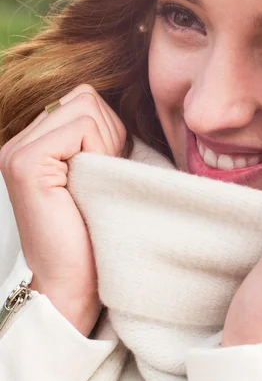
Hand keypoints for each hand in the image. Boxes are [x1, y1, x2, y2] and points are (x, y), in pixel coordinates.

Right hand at [0, 84, 125, 335]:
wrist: (73, 283)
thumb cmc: (94, 234)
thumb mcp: (98, 174)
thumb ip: (99, 137)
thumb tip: (123, 103)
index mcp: (34, 143)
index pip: (82, 99)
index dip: (109, 129)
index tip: (108, 169)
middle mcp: (19, 142)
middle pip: (85, 97)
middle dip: (109, 132)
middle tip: (104, 176)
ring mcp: (18, 151)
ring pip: (86, 107)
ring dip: (106, 142)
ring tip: (96, 181)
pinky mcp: (26, 163)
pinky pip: (80, 127)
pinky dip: (99, 150)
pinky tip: (90, 182)